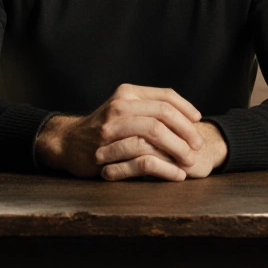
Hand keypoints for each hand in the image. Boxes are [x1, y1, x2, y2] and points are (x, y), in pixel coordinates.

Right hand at [35, 84, 206, 179]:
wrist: (68, 142)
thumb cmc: (103, 128)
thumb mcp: (123, 109)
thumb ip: (147, 108)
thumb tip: (185, 115)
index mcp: (127, 93)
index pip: (165, 96)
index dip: (186, 109)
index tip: (198, 121)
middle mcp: (119, 105)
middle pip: (163, 113)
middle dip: (186, 130)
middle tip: (198, 145)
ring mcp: (112, 127)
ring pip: (155, 131)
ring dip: (178, 148)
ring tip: (190, 160)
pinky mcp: (107, 150)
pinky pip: (143, 157)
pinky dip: (164, 167)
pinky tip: (176, 174)